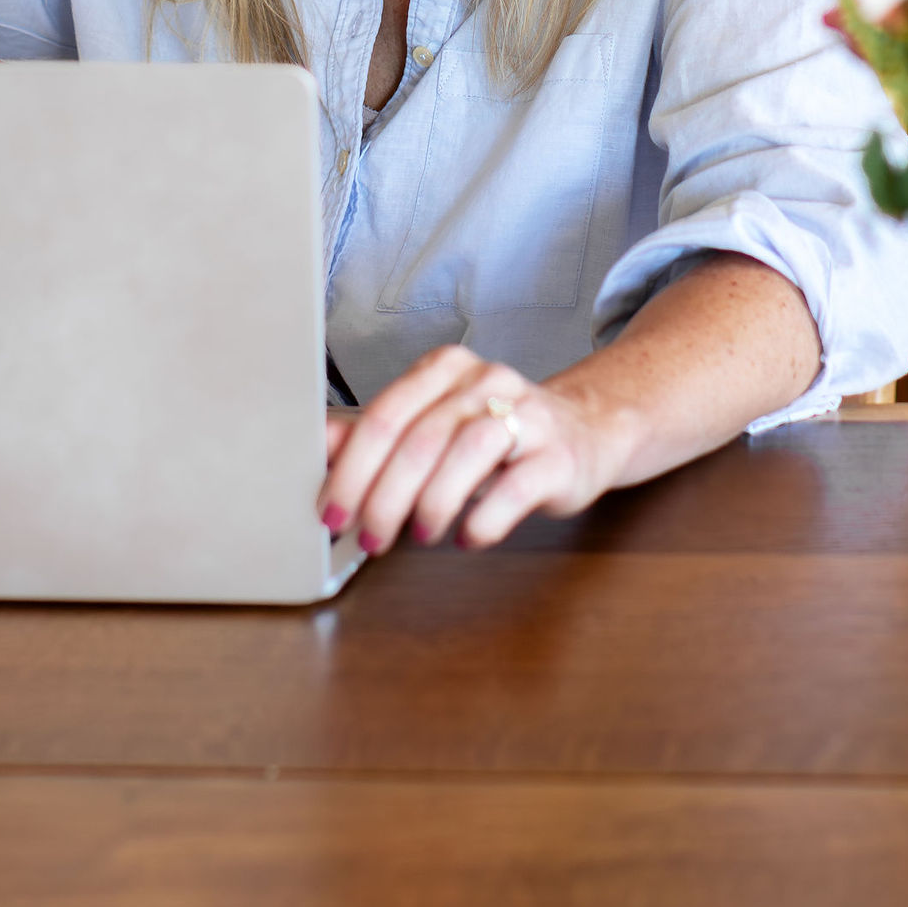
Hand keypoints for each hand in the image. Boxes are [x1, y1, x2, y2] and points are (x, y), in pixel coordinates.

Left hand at [318, 344, 610, 554]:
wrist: (586, 431)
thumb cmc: (498, 433)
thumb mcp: (435, 426)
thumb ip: (379, 434)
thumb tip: (320, 446)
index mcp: (446, 369)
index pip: (386, 415)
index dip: (351, 469)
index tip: (332, 512)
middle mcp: (487, 381)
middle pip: (421, 437)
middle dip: (385, 497)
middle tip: (369, 538)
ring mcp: (528, 415)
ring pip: (466, 453)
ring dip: (432, 504)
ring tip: (419, 535)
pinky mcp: (558, 456)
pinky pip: (516, 487)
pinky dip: (483, 519)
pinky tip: (466, 536)